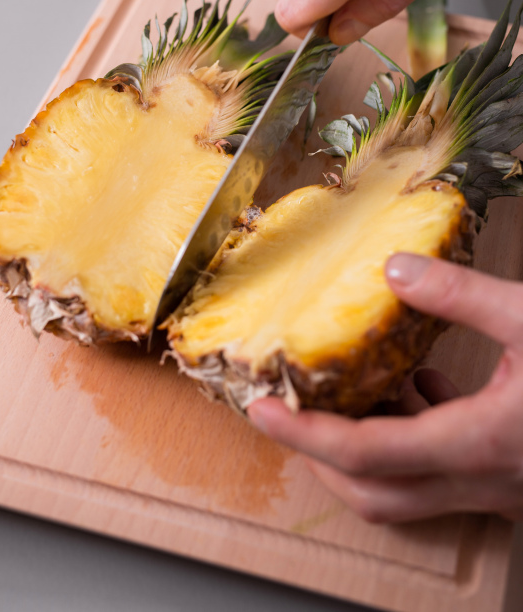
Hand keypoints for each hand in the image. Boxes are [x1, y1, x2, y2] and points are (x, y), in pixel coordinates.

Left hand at [248, 254, 522, 522]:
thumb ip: (461, 294)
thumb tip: (395, 269)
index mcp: (476, 442)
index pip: (365, 452)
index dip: (304, 433)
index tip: (261, 409)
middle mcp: (480, 480)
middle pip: (374, 491)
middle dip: (319, 456)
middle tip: (286, 414)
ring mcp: (498, 488)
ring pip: (407, 490)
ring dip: (366, 450)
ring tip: (345, 394)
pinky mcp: (510, 476)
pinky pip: (444, 473)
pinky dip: (414, 437)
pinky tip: (423, 387)